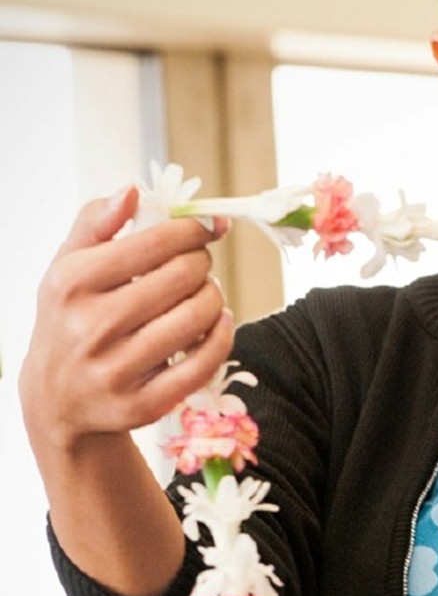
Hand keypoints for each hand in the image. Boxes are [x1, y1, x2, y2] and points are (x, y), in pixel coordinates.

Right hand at [20, 185, 233, 451]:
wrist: (57, 398)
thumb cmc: (71, 318)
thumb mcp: (68, 266)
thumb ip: (97, 222)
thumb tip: (133, 191)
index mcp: (73, 283)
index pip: (155, 243)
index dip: (193, 230)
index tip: (207, 228)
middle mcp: (91, 327)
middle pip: (183, 277)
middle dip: (202, 263)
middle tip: (199, 265)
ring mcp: (117, 370)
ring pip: (198, 318)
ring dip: (215, 299)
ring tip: (204, 294)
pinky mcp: (142, 404)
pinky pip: (204, 364)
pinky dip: (222, 337)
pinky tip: (218, 323)